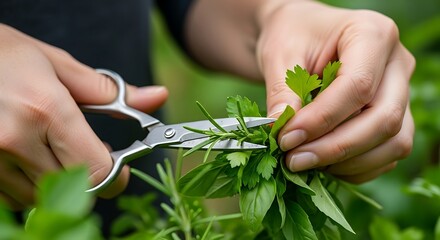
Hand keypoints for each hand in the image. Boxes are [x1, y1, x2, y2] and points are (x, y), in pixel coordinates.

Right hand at [0, 24, 167, 209]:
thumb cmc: (5, 55)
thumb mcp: (59, 65)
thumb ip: (111, 92)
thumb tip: (157, 97)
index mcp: (45, 109)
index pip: (98, 171)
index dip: (116, 176)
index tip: (120, 168)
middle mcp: (16, 139)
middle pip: (76, 189)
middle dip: (91, 177)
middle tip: (87, 153)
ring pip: (44, 197)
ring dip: (59, 182)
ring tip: (52, 149)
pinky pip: (14, 198)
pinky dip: (30, 185)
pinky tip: (29, 157)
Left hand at [257, 1, 414, 182]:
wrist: (301, 36)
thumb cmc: (292, 36)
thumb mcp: (279, 55)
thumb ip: (282, 92)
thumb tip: (283, 133)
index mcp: (372, 34)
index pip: (358, 86)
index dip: (322, 120)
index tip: (286, 139)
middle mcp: (397, 63)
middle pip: (384, 118)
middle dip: (337, 148)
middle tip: (294, 160)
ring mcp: (401, 92)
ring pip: (394, 142)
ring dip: (349, 163)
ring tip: (305, 162)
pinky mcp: (396, 116)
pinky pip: (388, 153)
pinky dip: (356, 168)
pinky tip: (322, 164)